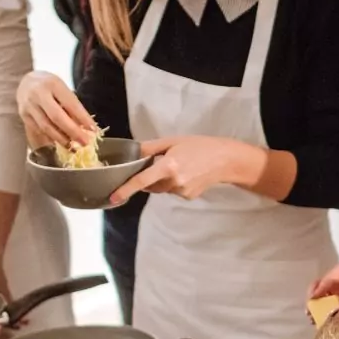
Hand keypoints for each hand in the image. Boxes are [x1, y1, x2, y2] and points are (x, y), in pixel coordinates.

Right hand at [17, 71, 98, 148]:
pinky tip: (61, 143)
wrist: (26, 81)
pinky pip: (39, 130)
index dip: (83, 118)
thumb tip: (87, 128)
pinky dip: (51, 138)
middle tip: (85, 142)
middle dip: (73, 132)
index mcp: (53, 84)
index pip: (70, 104)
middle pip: (57, 117)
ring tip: (74, 147)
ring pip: (46, 127)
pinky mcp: (23, 115)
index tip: (93, 129)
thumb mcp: (63, 90)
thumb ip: (73, 107)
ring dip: (62, 139)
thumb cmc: (50, 87)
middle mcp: (38, 94)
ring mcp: (29, 105)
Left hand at [110, 137, 252, 204]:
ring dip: (162, 180)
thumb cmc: (199, 146)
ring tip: (178, 166)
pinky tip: (187, 174)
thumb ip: (150, 148)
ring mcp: (182, 192)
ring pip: (161, 189)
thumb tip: (132, 153)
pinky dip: (174, 184)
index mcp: (168, 166)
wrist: (225, 160)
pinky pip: (172, 191)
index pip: (142, 180)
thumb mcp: (173, 141)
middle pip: (150, 185)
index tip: (114, 197)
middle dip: (148, 177)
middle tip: (159, 163)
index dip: (126, 189)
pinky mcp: (188, 197)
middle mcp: (174, 182)